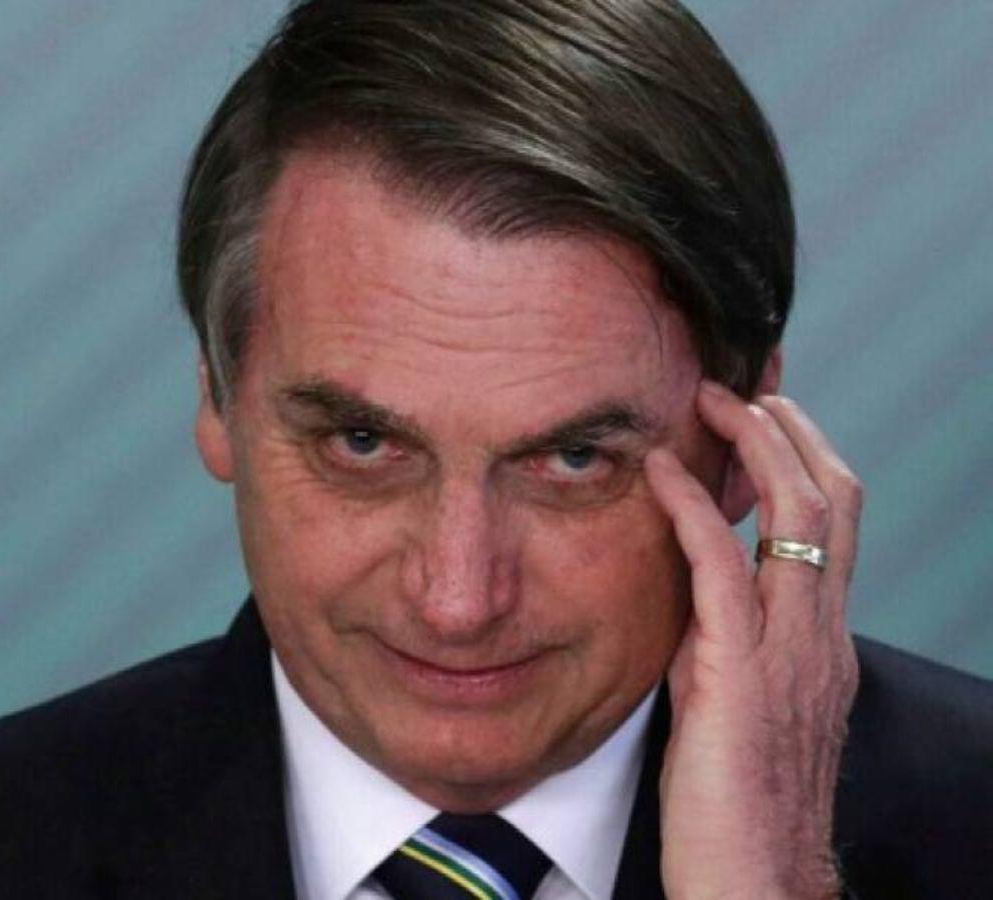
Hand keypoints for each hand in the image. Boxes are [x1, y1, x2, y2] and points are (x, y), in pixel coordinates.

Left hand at [644, 381, 861, 899]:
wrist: (755, 880)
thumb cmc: (738, 802)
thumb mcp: (741, 701)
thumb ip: (730, 642)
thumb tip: (695, 593)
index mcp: (822, 639)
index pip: (835, 523)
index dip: (807, 458)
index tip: (767, 416)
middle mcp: (821, 633)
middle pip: (835, 499)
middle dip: (793, 431)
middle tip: (746, 387)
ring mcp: (791, 650)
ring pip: (797, 515)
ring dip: (754, 445)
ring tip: (711, 400)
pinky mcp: (740, 672)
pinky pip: (721, 568)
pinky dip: (693, 509)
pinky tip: (664, 471)